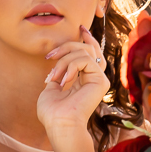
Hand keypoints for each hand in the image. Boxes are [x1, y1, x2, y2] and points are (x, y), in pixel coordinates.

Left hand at [37, 26, 107, 151]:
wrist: (59, 124)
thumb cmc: (52, 112)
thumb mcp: (52, 87)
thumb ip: (59, 72)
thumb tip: (58, 60)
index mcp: (86, 79)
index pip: (91, 53)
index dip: (88, 38)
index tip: (80, 27)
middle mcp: (95, 78)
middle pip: (89, 48)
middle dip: (67, 46)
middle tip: (49, 56)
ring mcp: (100, 79)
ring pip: (84, 52)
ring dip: (63, 61)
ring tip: (52, 78)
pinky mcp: (101, 81)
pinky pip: (85, 60)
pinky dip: (70, 66)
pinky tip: (63, 81)